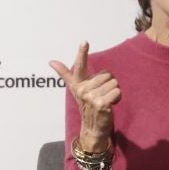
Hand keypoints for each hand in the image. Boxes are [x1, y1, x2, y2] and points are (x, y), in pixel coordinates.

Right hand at [48, 41, 120, 155]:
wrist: (93, 127)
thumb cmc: (87, 104)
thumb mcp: (76, 88)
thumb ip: (65, 73)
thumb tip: (51, 61)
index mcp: (78, 83)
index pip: (80, 65)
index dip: (82, 53)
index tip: (84, 42)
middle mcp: (83, 90)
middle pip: (108, 75)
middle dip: (109, 84)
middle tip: (101, 95)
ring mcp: (91, 97)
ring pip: (114, 83)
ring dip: (114, 92)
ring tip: (105, 100)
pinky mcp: (101, 104)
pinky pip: (117, 92)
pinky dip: (117, 98)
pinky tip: (110, 105)